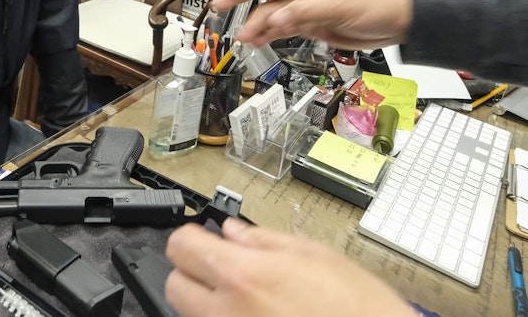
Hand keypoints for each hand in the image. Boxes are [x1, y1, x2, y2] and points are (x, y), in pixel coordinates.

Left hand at [165, 219, 417, 316]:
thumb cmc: (362, 309)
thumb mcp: (316, 255)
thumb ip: (265, 240)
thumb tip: (233, 231)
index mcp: (244, 275)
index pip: (182, 247)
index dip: (192, 238)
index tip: (204, 239)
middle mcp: (229, 312)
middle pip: (176, 285)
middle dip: (195, 273)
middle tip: (224, 270)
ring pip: (194, 316)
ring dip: (211, 303)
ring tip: (251, 299)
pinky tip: (261, 316)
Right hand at [211, 0, 412, 49]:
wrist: (394, 22)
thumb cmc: (372, 4)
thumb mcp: (336, 6)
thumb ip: (302, 12)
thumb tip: (273, 19)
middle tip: (218, 7)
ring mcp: (303, 7)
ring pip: (270, 14)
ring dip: (255, 24)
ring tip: (241, 37)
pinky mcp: (309, 24)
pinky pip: (282, 28)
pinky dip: (269, 35)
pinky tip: (258, 42)